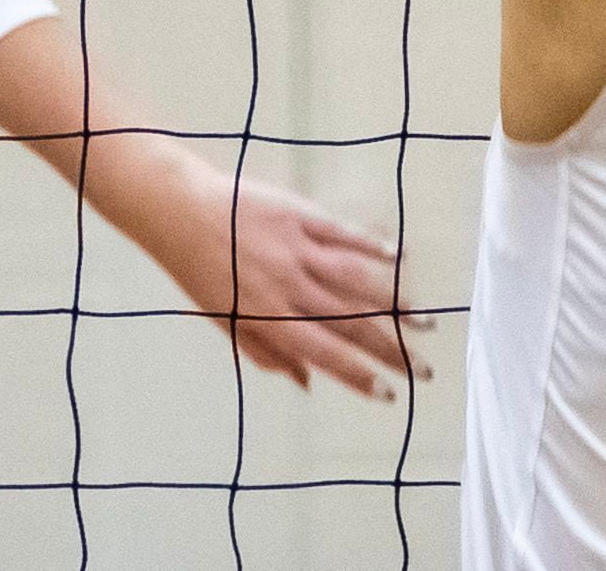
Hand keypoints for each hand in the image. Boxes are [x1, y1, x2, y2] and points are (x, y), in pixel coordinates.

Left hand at [131, 151, 428, 398]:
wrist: (180, 212)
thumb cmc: (201, 272)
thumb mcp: (226, 321)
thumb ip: (266, 353)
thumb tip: (307, 383)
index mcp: (270, 317)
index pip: (325, 355)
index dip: (359, 377)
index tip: (390, 394)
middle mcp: (289, 287)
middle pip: (351, 324)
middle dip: (392, 350)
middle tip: (425, 370)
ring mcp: (298, 250)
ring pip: (356, 280)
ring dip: (394, 302)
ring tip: (424, 321)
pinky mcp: (299, 215)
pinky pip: (342, 233)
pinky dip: (371, 243)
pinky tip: (398, 254)